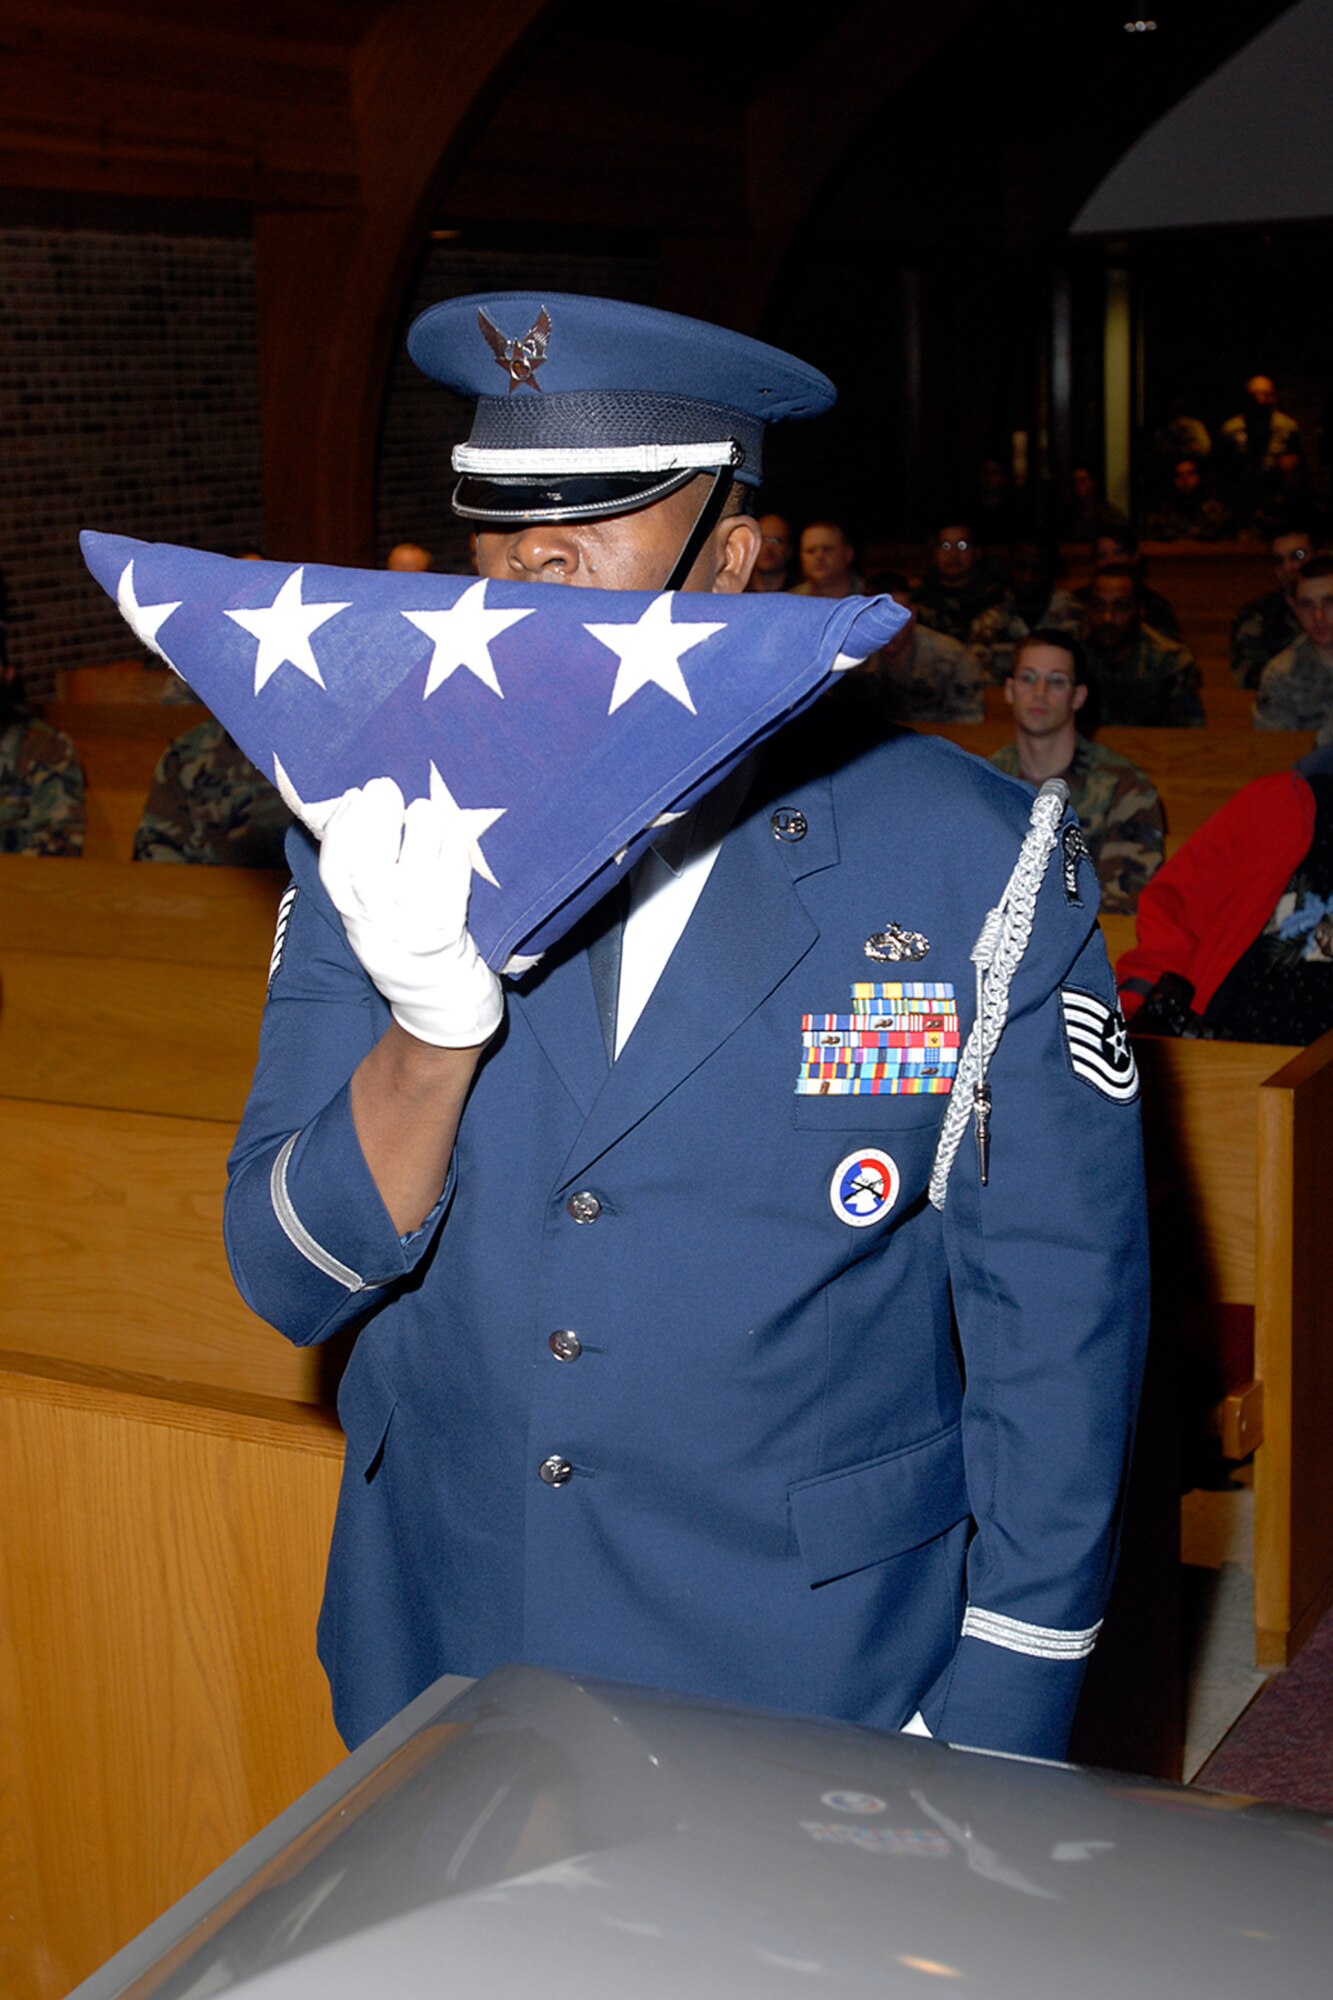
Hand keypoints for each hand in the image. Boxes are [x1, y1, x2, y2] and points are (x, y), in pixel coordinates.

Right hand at [318, 777, 503, 1048]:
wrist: (439, 1000)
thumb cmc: (403, 940)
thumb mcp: (367, 915)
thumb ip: (358, 875)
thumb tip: (354, 809)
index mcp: (354, 917)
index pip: (335, 870)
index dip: (340, 829)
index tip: (352, 796)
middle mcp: (380, 923)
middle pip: (369, 867)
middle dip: (375, 820)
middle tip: (384, 786)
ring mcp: (415, 926)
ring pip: (412, 872)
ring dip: (417, 829)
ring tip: (422, 806)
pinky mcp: (451, 927)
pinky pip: (451, 881)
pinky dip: (451, 849)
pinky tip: (451, 826)